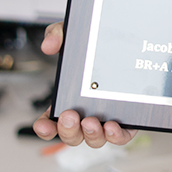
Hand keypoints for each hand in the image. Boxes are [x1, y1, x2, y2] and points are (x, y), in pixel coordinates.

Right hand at [31, 22, 137, 147]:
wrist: (128, 36)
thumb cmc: (97, 43)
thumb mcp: (74, 33)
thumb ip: (57, 34)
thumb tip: (49, 46)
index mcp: (69, 99)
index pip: (51, 121)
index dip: (44, 127)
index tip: (43, 124)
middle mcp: (86, 112)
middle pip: (71, 134)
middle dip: (67, 130)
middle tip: (70, 115)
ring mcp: (106, 117)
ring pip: (94, 138)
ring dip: (90, 135)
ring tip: (92, 121)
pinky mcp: (127, 118)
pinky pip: (120, 135)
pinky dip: (115, 136)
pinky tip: (113, 126)